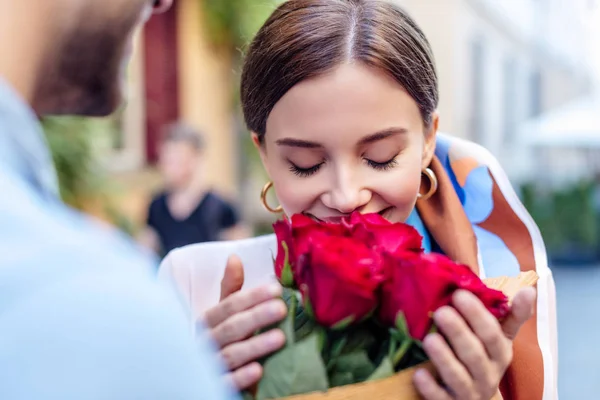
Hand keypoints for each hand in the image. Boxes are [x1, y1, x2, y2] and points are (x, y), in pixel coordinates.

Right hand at [203, 255, 286, 389]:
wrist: (202, 378)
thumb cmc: (217, 340)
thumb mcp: (221, 314)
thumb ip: (230, 290)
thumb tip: (235, 257)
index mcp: (207, 322)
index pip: (228, 305)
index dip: (251, 297)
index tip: (276, 289)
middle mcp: (205, 343)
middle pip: (231, 328)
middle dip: (256, 317)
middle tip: (282, 308)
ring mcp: (208, 366)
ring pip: (230, 355)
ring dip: (254, 346)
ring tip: (280, 338)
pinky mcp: (213, 387)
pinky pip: (225, 383)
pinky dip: (241, 377)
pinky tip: (258, 371)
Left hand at [414, 287, 536, 399]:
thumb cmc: (485, 359)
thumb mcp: (500, 338)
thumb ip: (511, 315)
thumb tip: (529, 289)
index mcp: (500, 354)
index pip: (492, 334)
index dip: (477, 315)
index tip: (460, 294)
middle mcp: (487, 375)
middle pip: (474, 354)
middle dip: (458, 332)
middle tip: (441, 312)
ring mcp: (470, 392)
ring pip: (458, 377)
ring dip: (444, 358)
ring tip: (429, 339)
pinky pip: (440, 398)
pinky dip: (430, 387)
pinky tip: (419, 374)